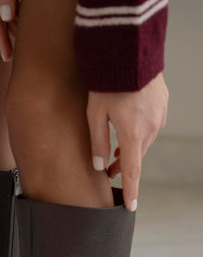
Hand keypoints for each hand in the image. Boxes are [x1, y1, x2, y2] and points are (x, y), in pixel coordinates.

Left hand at [86, 72, 168, 210]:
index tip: (131, 207)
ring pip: (144, 141)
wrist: (130, 49)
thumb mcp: (95, 113)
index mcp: (133, 133)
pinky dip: (139, 132)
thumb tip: (99, 165)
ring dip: (131, 148)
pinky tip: (128, 126)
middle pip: (136, 156)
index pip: (132, 171)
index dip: (131, 190)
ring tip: (116, 150)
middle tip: (109, 171)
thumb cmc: (108, 80)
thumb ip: (97, 142)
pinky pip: (151, 125)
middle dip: (124, 166)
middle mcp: (150, 127)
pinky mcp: (162, 103)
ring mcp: (159, 115)